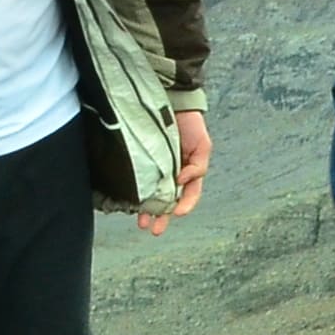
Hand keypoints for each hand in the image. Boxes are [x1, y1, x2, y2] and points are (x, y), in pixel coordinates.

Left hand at [140, 109, 211, 234]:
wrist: (173, 104)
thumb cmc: (191, 125)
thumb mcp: (203, 146)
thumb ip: (198, 166)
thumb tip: (182, 180)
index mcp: (189, 173)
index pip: (188, 195)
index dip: (184, 206)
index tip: (176, 213)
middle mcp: (172, 174)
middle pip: (168, 201)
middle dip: (162, 217)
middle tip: (154, 229)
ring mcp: (156, 169)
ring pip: (152, 195)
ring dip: (148, 211)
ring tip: (141, 222)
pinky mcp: (142, 162)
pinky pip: (139, 181)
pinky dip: (136, 193)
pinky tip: (131, 202)